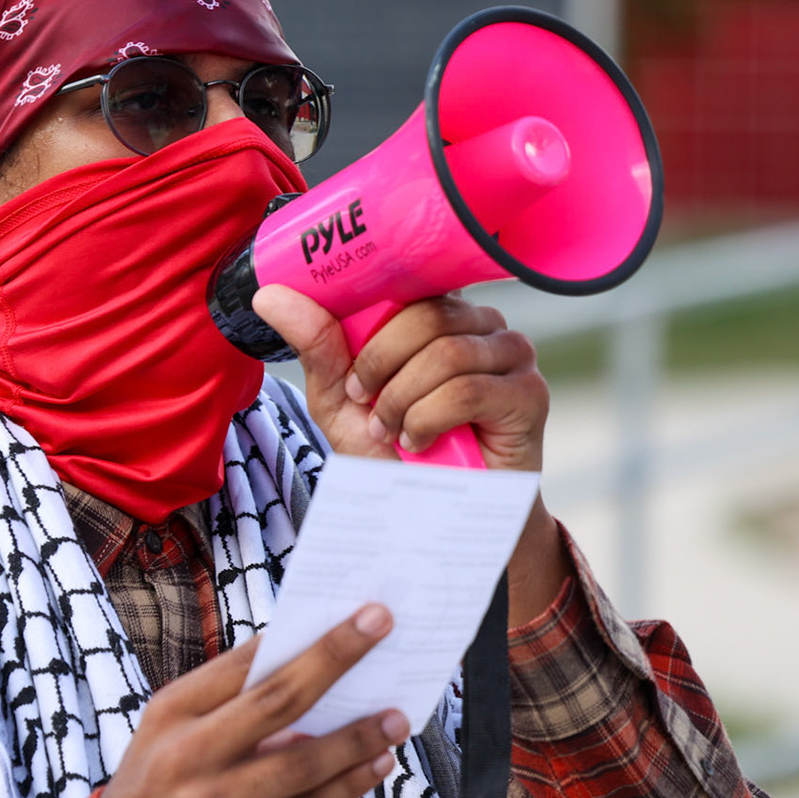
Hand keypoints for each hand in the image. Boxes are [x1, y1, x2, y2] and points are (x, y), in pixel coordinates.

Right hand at [98, 604, 409, 797]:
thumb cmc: (158, 784)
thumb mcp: (168, 731)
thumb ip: (225, 700)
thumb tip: (305, 666)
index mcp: (172, 711)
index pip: (244, 662)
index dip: (301, 636)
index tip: (351, 613)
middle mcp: (189, 754)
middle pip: (277, 700)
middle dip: (335, 658)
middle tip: (381, 626)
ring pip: (301, 764)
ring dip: (357, 737)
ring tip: (397, 718)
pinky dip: (347, 786)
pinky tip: (377, 765)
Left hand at [251, 286, 568, 624]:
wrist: (434, 518)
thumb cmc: (392, 452)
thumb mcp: (340, 398)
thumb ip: (317, 344)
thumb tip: (268, 295)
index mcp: (438, 311)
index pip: (407, 279)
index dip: (371, 319)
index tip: (351, 373)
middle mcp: (480, 323)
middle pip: (426, 313)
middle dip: (381, 366)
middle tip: (366, 404)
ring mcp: (512, 355)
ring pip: (447, 352)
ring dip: (403, 400)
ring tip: (392, 431)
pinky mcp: (529, 394)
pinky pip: (469, 389)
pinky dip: (429, 419)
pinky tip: (420, 442)